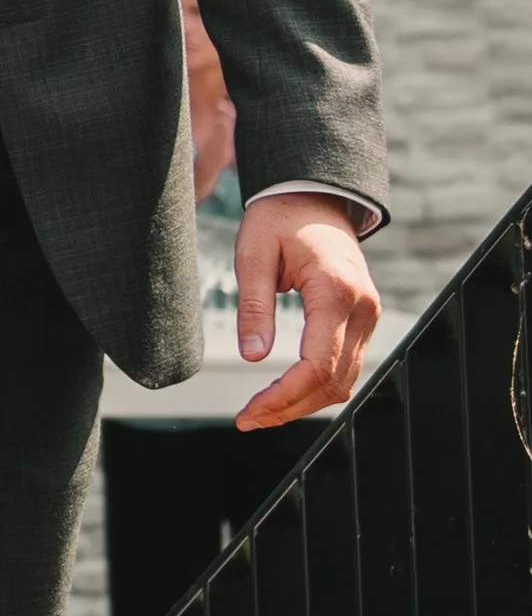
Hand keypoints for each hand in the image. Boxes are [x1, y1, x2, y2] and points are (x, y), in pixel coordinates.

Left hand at [233, 194, 378, 430]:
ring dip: (303, 403)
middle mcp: (362, 307)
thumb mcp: (253, 255)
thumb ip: (254, 306)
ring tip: (261, 412)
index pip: (315, 365)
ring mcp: (368, 314)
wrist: (313, 195)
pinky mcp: (362, 318)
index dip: (282, 398)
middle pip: (333, 381)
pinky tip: (284, 393)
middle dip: (290, 408)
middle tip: (247, 420)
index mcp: (336, 291)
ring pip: (343, 380)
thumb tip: (252, 357)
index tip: (248, 413)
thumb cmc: (279, 218)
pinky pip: (344, 365)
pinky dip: (316, 386)